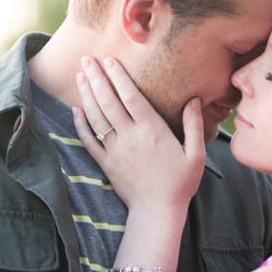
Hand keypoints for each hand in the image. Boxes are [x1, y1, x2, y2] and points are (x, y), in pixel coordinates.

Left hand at [72, 56, 205, 214]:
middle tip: (87, 59)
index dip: (119, 77)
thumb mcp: (196, 154)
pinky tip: (75, 109)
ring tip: (80, 76)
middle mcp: (131, 138)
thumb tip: (195, 99)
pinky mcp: (106, 163)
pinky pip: (89, 140)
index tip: (110, 60)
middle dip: (97, 78)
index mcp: (153, 132)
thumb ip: (194, 125)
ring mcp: (115, 150)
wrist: (157, 213)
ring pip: (97, 117)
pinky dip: (80, 124)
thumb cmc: (180, 184)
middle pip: (109, 102)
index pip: (131, 97)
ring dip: (86, 95)